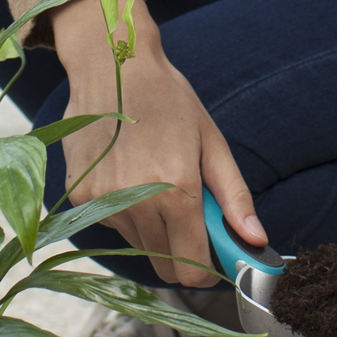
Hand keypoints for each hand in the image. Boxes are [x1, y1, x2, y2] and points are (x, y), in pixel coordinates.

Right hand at [50, 0, 260, 293]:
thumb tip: (256, 241)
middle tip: (187, 215)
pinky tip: (128, 176)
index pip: (193, 269)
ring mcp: (103, 200)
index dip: (207, 270)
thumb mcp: (212, 143)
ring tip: (155, 183)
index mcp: (177, 189)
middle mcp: (137, 201)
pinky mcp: (79, 196)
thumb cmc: (169, 101)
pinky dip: (125, 213)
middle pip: (165, 267)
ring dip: (153, 230)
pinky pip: (111, 226)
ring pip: (139, 247)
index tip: (212, 254)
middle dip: (182, 252)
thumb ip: (235, 198)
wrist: (113, 67)